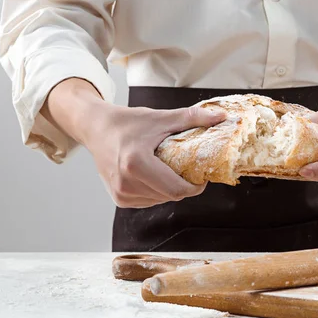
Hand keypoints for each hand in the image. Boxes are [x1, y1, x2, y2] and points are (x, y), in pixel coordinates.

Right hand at [42, 78, 225, 207]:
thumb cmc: (126, 123)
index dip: (195, 185)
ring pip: (161, 200)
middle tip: (188, 168)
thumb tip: (220, 117)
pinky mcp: (119, 199)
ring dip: (170, 189)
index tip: (202, 174)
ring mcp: (121, 193)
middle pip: (171, 195)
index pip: (177, 189)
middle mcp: (126, 182)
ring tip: (169, 169)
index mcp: (136, 163)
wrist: (96, 128)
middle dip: (184, 185)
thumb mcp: (160, 118)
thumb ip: (191, 118)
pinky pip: (149, 201)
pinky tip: (155, 175)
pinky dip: (157, 191)